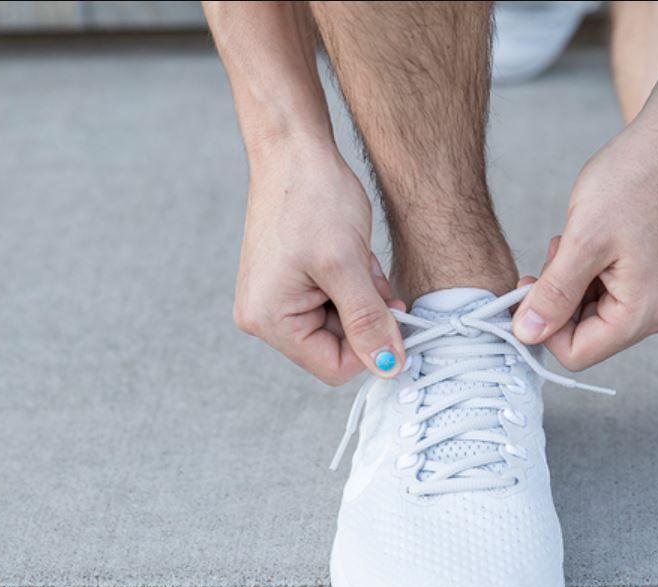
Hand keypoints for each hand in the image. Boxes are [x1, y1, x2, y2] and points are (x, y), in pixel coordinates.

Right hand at [233, 141, 404, 384]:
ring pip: (342, 323)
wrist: (295, 148)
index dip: (371, 346)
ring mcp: (276, 299)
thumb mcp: (347, 265)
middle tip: (370, 274)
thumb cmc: (312, 197)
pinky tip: (351, 253)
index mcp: (268, 319)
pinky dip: (353, 283)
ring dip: (362, 296)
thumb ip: (368, 321)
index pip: (333, 367)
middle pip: (337, 346)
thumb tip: (389, 368)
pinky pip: (334, 302)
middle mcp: (265, 316)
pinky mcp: (290, 283)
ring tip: (357, 257)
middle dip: (366, 313)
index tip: (392, 312)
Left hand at [513, 117, 657, 369]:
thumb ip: (553, 295)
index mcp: (645, 313)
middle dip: (560, 300)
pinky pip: (614, 296)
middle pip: (588, 336)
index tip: (530, 284)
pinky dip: (592, 275)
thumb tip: (525, 335)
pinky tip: (592, 242)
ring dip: (574, 285)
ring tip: (575, 241)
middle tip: (556, 253)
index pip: (576, 353)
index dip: (543, 326)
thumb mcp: (581, 241)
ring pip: (597, 315)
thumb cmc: (631, 181)